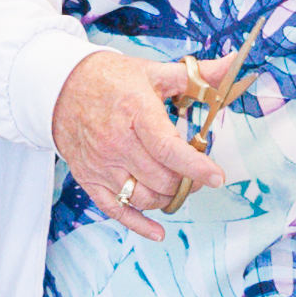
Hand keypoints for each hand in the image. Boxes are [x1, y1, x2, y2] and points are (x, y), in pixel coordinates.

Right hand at [50, 48, 232, 229]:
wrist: (61, 87)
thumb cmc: (112, 80)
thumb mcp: (154, 72)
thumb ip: (199, 74)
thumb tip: (235, 64)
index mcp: (135, 112)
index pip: (168, 149)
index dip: (196, 166)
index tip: (217, 176)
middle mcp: (116, 142)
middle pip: (161, 178)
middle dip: (187, 182)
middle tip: (199, 175)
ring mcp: (101, 163)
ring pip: (143, 198)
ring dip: (167, 198)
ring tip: (177, 186)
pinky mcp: (89, 178)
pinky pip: (116, 211)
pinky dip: (139, 225)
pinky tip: (157, 231)